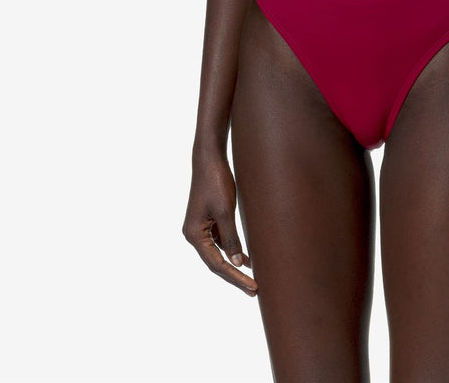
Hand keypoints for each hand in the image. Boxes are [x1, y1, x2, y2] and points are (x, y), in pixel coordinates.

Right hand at [182, 148, 257, 296]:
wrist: (210, 158)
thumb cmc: (216, 182)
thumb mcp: (225, 211)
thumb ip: (231, 238)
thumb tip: (237, 263)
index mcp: (194, 235)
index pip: (217, 264)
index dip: (236, 278)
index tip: (253, 287)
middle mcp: (194, 235)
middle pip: (216, 263)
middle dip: (235, 277)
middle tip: (254, 290)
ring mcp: (201, 228)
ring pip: (218, 254)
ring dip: (234, 265)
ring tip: (252, 279)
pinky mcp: (208, 221)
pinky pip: (220, 242)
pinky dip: (232, 251)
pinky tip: (245, 258)